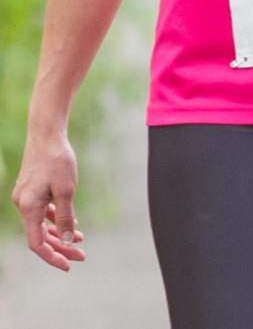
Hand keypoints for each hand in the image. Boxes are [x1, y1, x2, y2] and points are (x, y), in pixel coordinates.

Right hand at [11, 132, 85, 270]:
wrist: (46, 134)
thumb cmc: (57, 160)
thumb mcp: (66, 189)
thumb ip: (66, 216)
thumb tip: (68, 240)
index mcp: (28, 208)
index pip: (37, 243)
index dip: (52, 256)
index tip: (68, 264)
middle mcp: (23, 205)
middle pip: (41, 235)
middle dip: (60, 247)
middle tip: (81, 255)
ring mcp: (26, 198)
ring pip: (42, 224)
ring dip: (60, 233)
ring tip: (80, 239)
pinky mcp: (32, 190)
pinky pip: (43, 212)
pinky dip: (56, 219)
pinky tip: (71, 221)